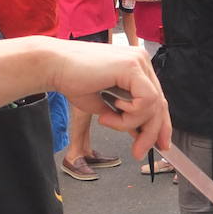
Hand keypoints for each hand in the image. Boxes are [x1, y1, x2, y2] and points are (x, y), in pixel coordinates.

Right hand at [53, 42, 170, 156]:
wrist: (52, 67)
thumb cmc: (72, 82)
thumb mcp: (106, 106)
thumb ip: (125, 117)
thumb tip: (141, 134)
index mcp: (136, 67)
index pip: (157, 99)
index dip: (160, 125)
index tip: (159, 146)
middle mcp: (141, 61)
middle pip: (159, 103)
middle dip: (151, 132)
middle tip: (138, 152)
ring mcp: (138, 61)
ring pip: (154, 105)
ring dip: (130, 123)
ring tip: (106, 120)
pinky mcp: (132, 66)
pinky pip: (146, 101)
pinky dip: (129, 115)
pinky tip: (109, 112)